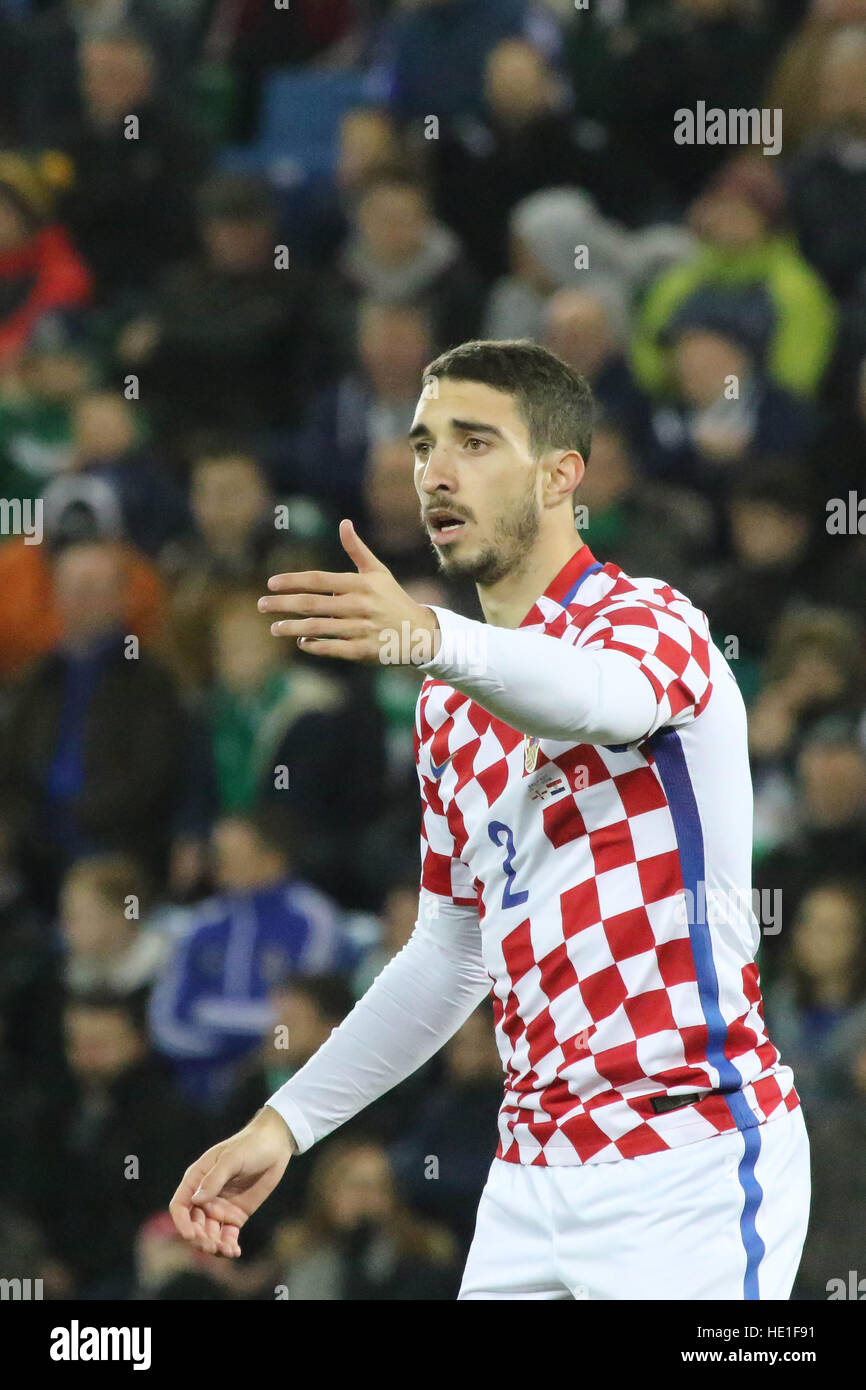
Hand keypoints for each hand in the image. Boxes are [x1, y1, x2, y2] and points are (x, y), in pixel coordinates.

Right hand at [169, 1106, 295, 1257]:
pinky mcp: (236, 1215)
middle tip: (212, 1245)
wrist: (275, 1145)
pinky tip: (234, 1252)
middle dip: (200, 1238)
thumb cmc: (250, 1146)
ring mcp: (220, 1207)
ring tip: (227, 1250)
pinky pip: (227, 1236)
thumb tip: (196, 1200)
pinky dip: (228, 1246)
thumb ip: (214, 1179)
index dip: (181, 1222)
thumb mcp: (231, 1159)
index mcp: (197, 1179)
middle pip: (194, 1224)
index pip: (180, 1205)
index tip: (191, 1235)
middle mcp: (205, 1196)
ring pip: (210, 1233)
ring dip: (214, 1245)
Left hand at [258, 518, 439, 664]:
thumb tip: (344, 523)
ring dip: (292, 628)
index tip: (271, 584)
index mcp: (360, 584)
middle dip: (283, 604)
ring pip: (318, 628)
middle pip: (312, 604)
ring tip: (274, 628)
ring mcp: (361, 629)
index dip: (292, 581)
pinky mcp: (363, 651)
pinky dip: (313, 645)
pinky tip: (301, 642)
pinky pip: (331, 648)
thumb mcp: (378, 573)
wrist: (419, 634)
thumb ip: (357, 550)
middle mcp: (359, 606)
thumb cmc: (392, 599)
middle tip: (261, 605)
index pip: (318, 580)